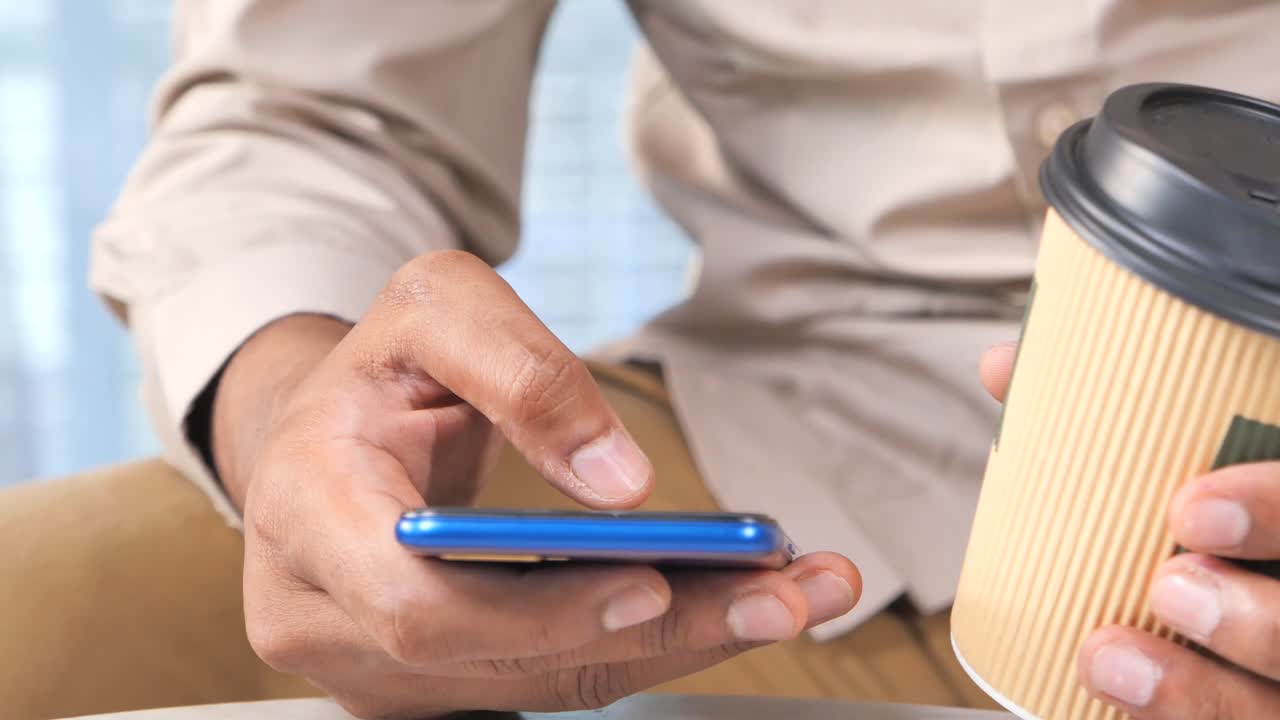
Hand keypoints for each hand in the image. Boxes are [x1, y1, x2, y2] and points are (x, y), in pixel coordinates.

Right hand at [214, 251, 861, 717]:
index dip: (536, 608)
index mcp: (306, 510)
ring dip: (673, 645)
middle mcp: (320, 611)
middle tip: (782, 593)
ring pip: (536, 680)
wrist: (334, 429)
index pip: (416, 601)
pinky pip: (541, 675)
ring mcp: (367, 663)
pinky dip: (639, 645)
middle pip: (499, 659)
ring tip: (787, 595)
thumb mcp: (441, 307)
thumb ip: (522, 370)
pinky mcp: (423, 680)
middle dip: (653, 633)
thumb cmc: (384, 362)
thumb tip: (623, 484)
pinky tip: (722, 608)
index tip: (654, 584)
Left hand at [981, 343, 1279, 718]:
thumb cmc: (1193, 516)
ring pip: (1279, 705)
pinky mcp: (1261, 712)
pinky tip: (1117, 699)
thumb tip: (1007, 368)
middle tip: (1166, 584)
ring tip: (1108, 656)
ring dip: (1197, 692)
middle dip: (1257, 619)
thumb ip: (1109, 417)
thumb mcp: (1183, 457)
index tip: (1188, 508)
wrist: (1215, 567)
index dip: (1278, 507)